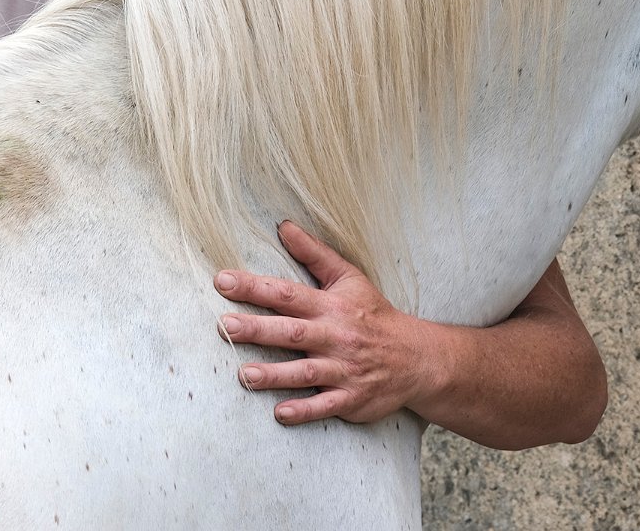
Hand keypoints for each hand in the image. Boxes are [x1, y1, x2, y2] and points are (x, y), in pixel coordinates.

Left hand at [213, 221, 437, 425]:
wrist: (416, 357)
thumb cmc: (373, 314)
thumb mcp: (349, 278)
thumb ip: (314, 253)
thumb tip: (283, 226)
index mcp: (331, 306)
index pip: (288, 293)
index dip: (254, 287)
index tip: (222, 281)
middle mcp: (336, 337)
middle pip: (292, 332)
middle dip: (258, 329)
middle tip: (225, 326)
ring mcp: (344, 369)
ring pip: (306, 372)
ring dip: (275, 374)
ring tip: (244, 375)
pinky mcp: (352, 398)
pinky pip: (326, 406)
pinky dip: (305, 410)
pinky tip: (281, 413)